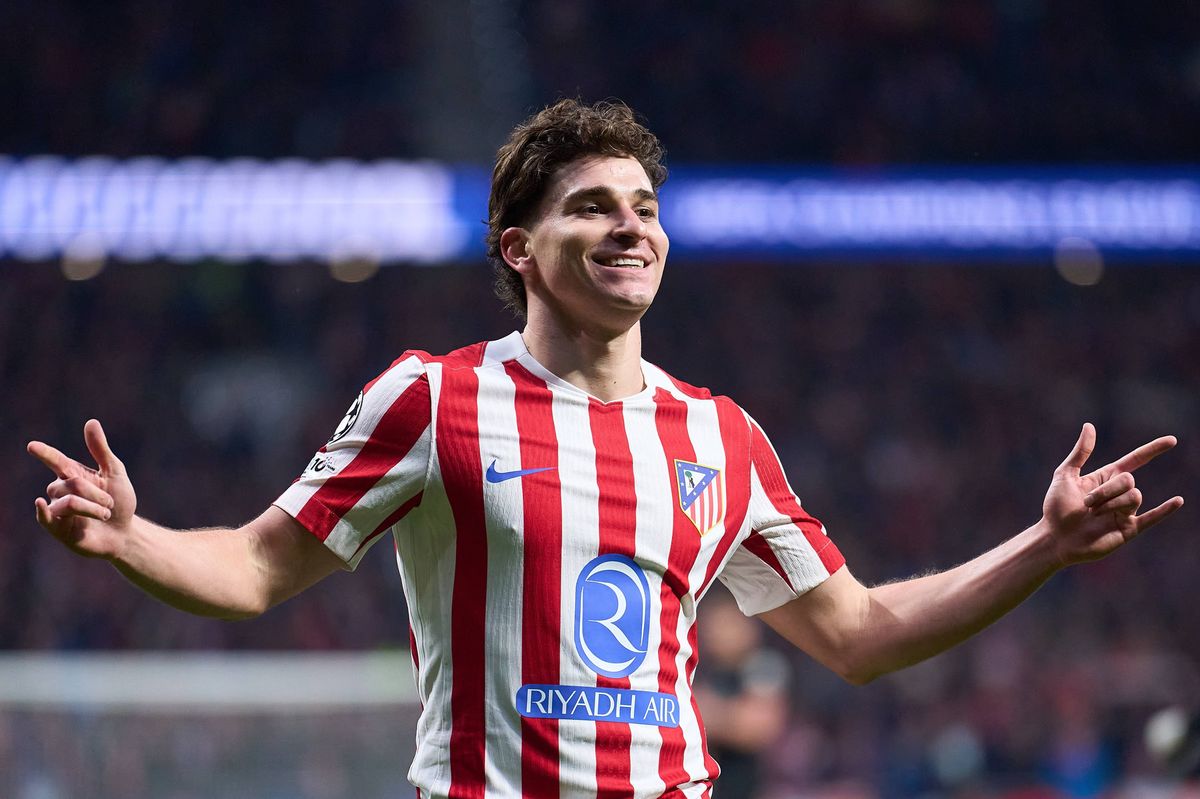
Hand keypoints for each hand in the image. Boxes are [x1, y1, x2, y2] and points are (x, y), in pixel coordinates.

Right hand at [27, 419, 136, 559]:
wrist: (124, 532)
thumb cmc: (119, 502)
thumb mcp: (114, 473)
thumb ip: (101, 450)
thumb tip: (91, 422)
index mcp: (73, 474)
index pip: (56, 461)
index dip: (45, 453)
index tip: (32, 446)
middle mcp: (60, 490)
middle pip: (72, 483)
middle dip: (98, 493)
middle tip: (110, 503)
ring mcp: (56, 509)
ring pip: (69, 502)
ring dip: (94, 509)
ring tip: (105, 514)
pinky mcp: (56, 528)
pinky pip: (46, 517)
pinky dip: (43, 511)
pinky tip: (39, 503)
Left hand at [1042, 423, 1183, 565]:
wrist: (1055, 537)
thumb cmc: (1056, 507)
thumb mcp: (1065, 475)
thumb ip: (1080, 452)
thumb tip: (1089, 426)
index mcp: (1106, 478)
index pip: (1135, 460)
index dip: (1153, 450)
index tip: (1172, 440)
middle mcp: (1119, 493)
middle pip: (1128, 480)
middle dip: (1105, 490)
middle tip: (1086, 503)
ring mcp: (1125, 511)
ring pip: (1133, 497)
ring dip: (1110, 504)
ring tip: (1092, 514)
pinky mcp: (1128, 529)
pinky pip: (1151, 518)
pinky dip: (1165, 510)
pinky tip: (1178, 501)